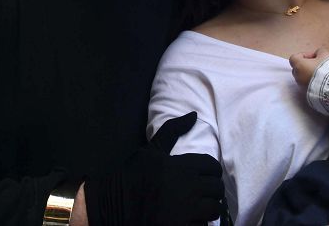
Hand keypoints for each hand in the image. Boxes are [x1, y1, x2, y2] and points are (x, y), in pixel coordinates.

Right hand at [84, 112, 223, 225]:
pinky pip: (203, 225)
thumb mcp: (151, 150)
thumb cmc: (133, 175)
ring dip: (209, 207)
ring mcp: (185, 211)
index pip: (213, 166)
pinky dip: (200, 222)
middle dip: (212, 189)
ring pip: (214, 209)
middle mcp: (187, 188)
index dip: (211, 170)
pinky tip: (190, 219)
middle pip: (216, 188)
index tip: (204, 174)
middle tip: (202, 191)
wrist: (112, 204)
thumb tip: (194, 115)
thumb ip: (174, 131)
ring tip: (198, 206)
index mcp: (182, 166)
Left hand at [290, 49, 328, 86]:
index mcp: (299, 65)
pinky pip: (307, 86)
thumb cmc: (327, 69)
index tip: (314, 56)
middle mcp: (297, 77)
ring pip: (302, 78)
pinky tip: (323, 82)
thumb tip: (317, 54)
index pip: (294, 57)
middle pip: (298, 68)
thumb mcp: (325, 55)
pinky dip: (312, 83)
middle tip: (318, 64)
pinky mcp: (307, 95)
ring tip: (322, 74)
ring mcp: (301, 87)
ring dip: (309, 74)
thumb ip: (319, 52)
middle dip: (306, 65)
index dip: (304, 55)